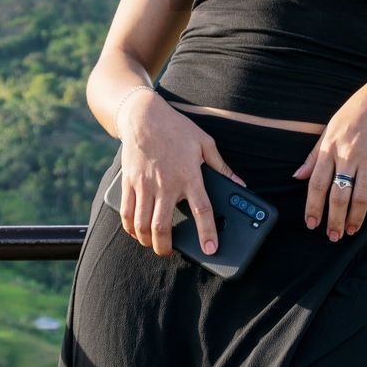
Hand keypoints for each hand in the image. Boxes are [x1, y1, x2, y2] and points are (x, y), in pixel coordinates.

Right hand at [117, 91, 247, 255]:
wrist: (144, 115)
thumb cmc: (177, 129)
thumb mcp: (205, 142)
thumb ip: (222, 166)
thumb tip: (240, 183)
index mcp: (189, 174)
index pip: (201, 209)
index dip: (207, 232)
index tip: (210, 249)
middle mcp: (166, 183)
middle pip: (162, 226)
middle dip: (165, 247)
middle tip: (170, 252)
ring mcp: (145, 184)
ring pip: (142, 224)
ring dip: (147, 240)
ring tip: (154, 244)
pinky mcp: (128, 181)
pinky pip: (126, 211)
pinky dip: (130, 227)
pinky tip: (135, 231)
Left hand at [290, 74, 366, 240]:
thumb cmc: (354, 114)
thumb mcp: (329, 129)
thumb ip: (314, 155)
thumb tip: (297, 176)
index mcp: (330, 147)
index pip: (317, 183)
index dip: (313, 207)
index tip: (311, 224)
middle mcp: (349, 154)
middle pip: (338, 194)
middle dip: (334, 219)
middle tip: (333, 236)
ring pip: (361, 195)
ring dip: (355, 217)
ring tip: (350, 230)